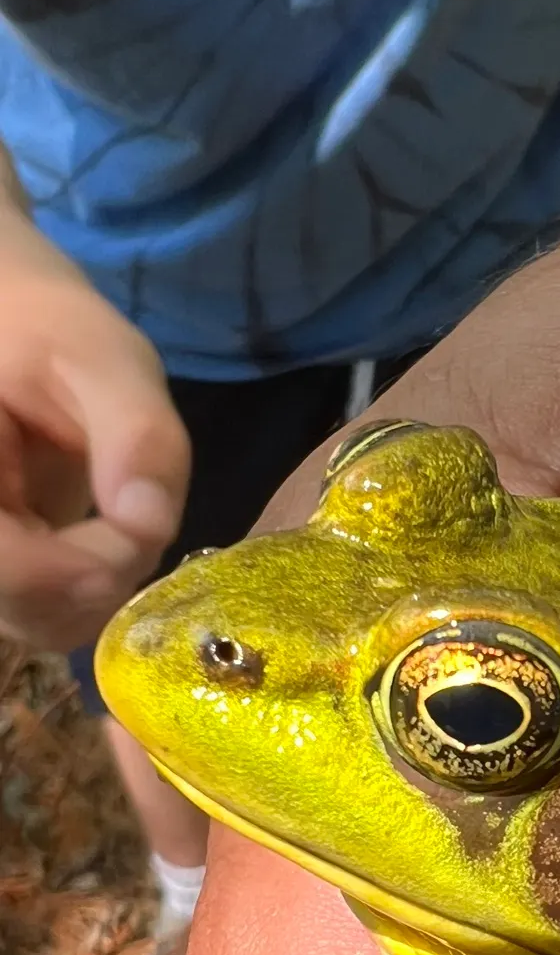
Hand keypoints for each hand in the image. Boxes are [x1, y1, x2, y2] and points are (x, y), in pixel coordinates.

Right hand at [0, 194, 188, 649]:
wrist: (13, 331)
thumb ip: (135, 437)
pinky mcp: (3, 575)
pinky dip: (97, 589)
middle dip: (108, 575)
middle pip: (30, 611)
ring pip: (42, 623)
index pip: (14, 572)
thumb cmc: (50, 331)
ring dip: (107, 585)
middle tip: (136, 507)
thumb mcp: (103, 357)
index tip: (141, 518)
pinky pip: (48, 614)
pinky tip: (109, 534)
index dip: (90, 566)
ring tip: (119, 510)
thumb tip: (151, 524)